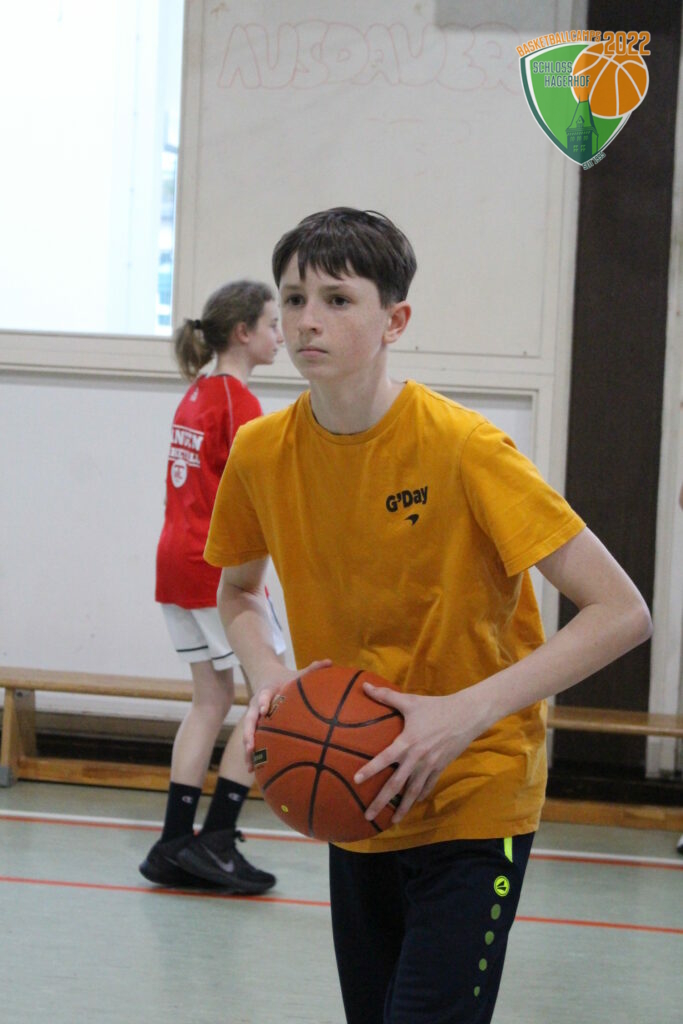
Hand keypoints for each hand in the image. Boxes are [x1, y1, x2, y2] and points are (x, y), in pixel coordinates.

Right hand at [242, 658, 331, 767]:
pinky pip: (251, 741)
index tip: (263, 709)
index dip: (262, 702)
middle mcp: (256, 705)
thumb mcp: (298, 674)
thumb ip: (313, 669)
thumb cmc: (287, 680)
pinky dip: (250, 756)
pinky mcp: (254, 727)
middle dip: (249, 733)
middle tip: (250, 745)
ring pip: (247, 734)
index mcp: (267, 692)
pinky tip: (252, 771)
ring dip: (247, 749)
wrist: (268, 678)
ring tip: (249, 766)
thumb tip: (330, 661)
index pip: (263, 696)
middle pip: (249, 719)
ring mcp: (253, 717)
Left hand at [353, 682, 484, 823]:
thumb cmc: (436, 707)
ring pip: (413, 792)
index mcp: (407, 742)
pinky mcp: (441, 768)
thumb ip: (386, 696)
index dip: (370, 769)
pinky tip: (413, 803)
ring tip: (392, 822)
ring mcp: (430, 766)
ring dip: (402, 807)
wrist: (467, 715)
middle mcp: (417, 758)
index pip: (384, 758)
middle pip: (396, 784)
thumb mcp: (411, 701)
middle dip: (381, 801)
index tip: (356, 780)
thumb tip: (364, 685)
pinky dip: (420, 796)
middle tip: (367, 815)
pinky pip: (428, 786)